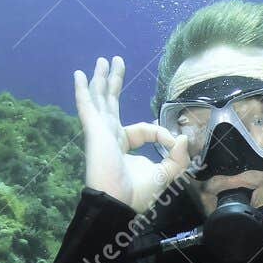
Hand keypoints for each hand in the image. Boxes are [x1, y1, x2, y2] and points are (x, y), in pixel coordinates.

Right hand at [73, 55, 192, 212]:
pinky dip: (83, 90)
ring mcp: (100, 132)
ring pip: (100, 98)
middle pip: (111, 102)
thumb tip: (183, 137)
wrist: (118, 202)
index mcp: (125, 146)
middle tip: (115, 61)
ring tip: (103, 60)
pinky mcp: (94, 131)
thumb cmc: (137, 193)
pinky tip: (80, 75)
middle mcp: (111, 136)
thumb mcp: (166, 174)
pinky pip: (87, 106)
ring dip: (101, 78)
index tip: (175, 141)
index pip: (144, 129)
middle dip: (114, 81)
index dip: (162, 134)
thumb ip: (178, 157)